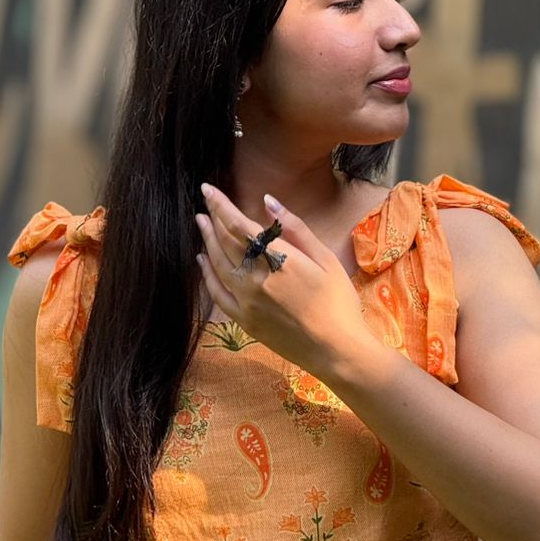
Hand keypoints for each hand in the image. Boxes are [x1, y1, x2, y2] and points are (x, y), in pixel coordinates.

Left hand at [195, 184, 369, 379]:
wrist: (336, 350)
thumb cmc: (338, 302)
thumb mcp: (325, 258)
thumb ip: (295, 228)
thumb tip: (268, 201)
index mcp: (278, 259)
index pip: (239, 224)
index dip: (221, 205)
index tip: (208, 190)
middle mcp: (255, 278)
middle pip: (225, 242)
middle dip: (212, 219)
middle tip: (205, 202)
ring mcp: (246, 301)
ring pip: (217, 264)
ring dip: (207, 241)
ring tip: (201, 224)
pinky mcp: (244, 320)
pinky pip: (217, 293)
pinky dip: (207, 274)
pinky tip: (203, 262)